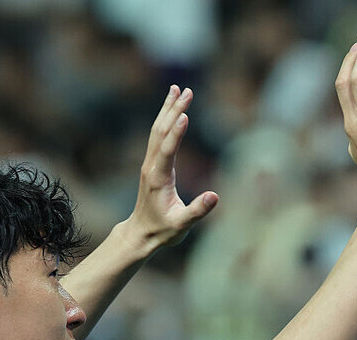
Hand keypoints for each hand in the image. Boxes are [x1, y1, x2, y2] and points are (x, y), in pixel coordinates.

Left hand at [129, 86, 217, 250]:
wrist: (141, 233)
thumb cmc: (162, 231)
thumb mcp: (182, 225)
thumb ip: (197, 211)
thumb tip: (215, 196)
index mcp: (158, 179)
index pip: (167, 150)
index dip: (176, 133)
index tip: (185, 114)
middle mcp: (151, 167)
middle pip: (161, 132)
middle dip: (173, 110)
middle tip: (187, 91)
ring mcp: (150, 163)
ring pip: (157, 130)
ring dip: (167, 109)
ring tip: (177, 89)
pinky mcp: (152, 163)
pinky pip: (157, 136)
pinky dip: (165, 118)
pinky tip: (172, 108)